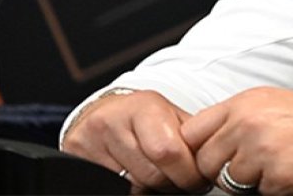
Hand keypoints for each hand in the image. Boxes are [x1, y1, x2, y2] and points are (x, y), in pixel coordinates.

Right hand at [61, 89, 209, 193]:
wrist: (106, 113)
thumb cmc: (147, 118)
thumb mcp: (171, 116)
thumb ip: (192, 134)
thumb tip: (217, 156)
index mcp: (144, 105)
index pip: (168, 151)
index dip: (188, 172)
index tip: (200, 179)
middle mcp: (113, 120)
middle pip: (151, 173)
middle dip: (175, 184)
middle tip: (185, 184)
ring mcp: (91, 139)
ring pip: (132, 184)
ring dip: (154, 189)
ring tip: (165, 180)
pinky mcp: (75, 155)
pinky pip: (112, 186)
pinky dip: (132, 188)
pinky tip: (141, 180)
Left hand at [181, 87, 292, 194]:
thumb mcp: (283, 108)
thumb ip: (243, 122)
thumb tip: (210, 147)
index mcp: (249, 101)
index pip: (192, 131)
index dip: (199, 151)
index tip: (216, 161)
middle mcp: (250, 121)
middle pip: (203, 161)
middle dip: (223, 172)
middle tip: (257, 170)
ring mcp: (262, 150)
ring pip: (228, 183)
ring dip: (249, 185)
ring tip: (283, 170)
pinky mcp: (278, 179)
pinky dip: (274, 192)